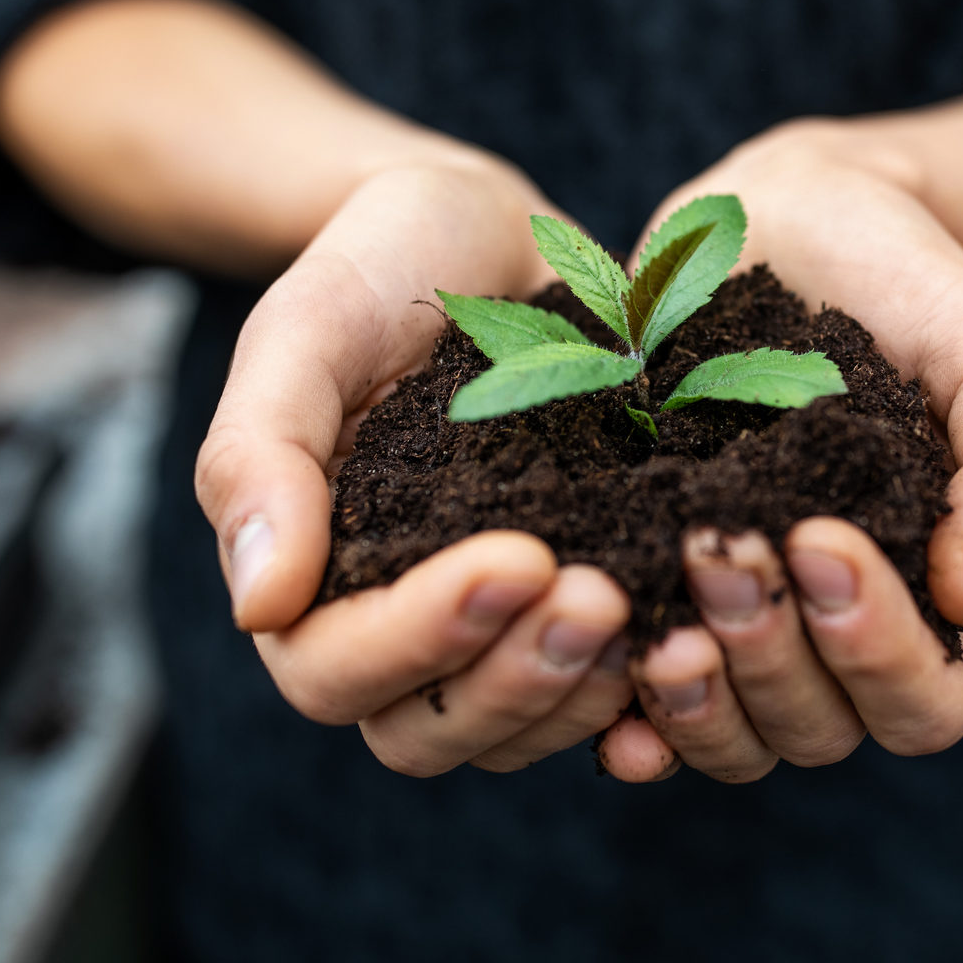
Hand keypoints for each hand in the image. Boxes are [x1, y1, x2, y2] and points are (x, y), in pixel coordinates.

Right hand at [195, 161, 637, 774]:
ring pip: (518, 730)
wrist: (483, 230)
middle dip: (517, 681)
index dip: (421, 638)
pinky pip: (600, 699)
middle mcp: (394, 625)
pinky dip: (647, 691)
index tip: (518, 559)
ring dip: (583, 693)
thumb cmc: (376, 265)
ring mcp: (489, 630)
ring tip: (663, 616)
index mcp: (308, 578)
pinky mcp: (573, 607)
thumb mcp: (304, 329)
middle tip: (603, 597)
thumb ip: (259, 456)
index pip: (334, 671)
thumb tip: (259, 607)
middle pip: (428, 732)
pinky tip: (703, 637)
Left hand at [599, 123, 962, 782]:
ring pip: (728, 736)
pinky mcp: (651, 595)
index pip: (924, 703)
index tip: (820, 537)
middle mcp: (838, 640)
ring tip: (647, 614)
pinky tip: (590, 657)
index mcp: (938, 604)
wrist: (790, 215)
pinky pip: (634, 703)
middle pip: (816, 730)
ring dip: (691, 695)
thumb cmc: (910, 284)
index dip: (875, 650)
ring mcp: (741, 626)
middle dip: (768, 654)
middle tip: (716, 544)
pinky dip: (614, 706)